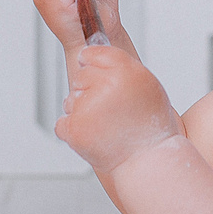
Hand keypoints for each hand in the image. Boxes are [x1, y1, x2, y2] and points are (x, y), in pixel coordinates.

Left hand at [56, 42, 184, 176]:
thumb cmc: (149, 125)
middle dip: (90, 89)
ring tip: (106, 125)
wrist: (148, 160)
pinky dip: (73, 130)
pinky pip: (62, 121)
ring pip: (71, 99)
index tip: (96, 70)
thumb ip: (119, 65)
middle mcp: (105, 86)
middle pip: (80, 75)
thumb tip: (89, 54)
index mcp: (124, 71)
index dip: (92, 62)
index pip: (92, 53)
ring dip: (82, 110)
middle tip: (111, 108)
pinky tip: (95, 135)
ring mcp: (87, 108)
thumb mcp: (146, 84)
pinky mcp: (75, 129)